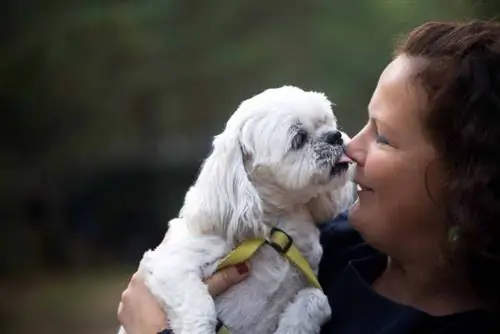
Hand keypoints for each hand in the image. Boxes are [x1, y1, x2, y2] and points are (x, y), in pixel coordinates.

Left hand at [117, 262, 250, 333]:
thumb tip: (244, 266)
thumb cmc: (182, 318)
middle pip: (154, 269)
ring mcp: (126, 297)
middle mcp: (135, 278)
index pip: (165, 252)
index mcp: (153, 267)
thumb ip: (221, 279)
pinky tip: (157, 311)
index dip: (177, 254)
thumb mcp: (203, 296)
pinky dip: (144, 305)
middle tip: (183, 280)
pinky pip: (134, 303)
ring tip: (170, 298)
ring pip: (144, 286)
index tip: (187, 257)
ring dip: (155, 289)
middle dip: (167, 273)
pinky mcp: (123, 314)